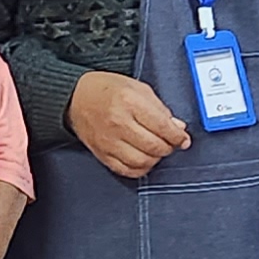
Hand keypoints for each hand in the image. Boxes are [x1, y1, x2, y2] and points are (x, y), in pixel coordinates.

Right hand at [68, 69, 192, 180]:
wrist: (75, 98)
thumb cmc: (106, 90)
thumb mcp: (138, 88)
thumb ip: (160, 108)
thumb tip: (177, 128)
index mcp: (130, 101)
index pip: (163, 127)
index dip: (178, 137)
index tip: (183, 139)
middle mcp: (119, 123)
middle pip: (155, 146)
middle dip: (169, 147)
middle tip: (171, 143)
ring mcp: (109, 141)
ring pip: (142, 161)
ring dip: (155, 159)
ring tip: (156, 150)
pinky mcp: (102, 154)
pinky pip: (126, 170)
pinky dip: (140, 168)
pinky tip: (143, 160)